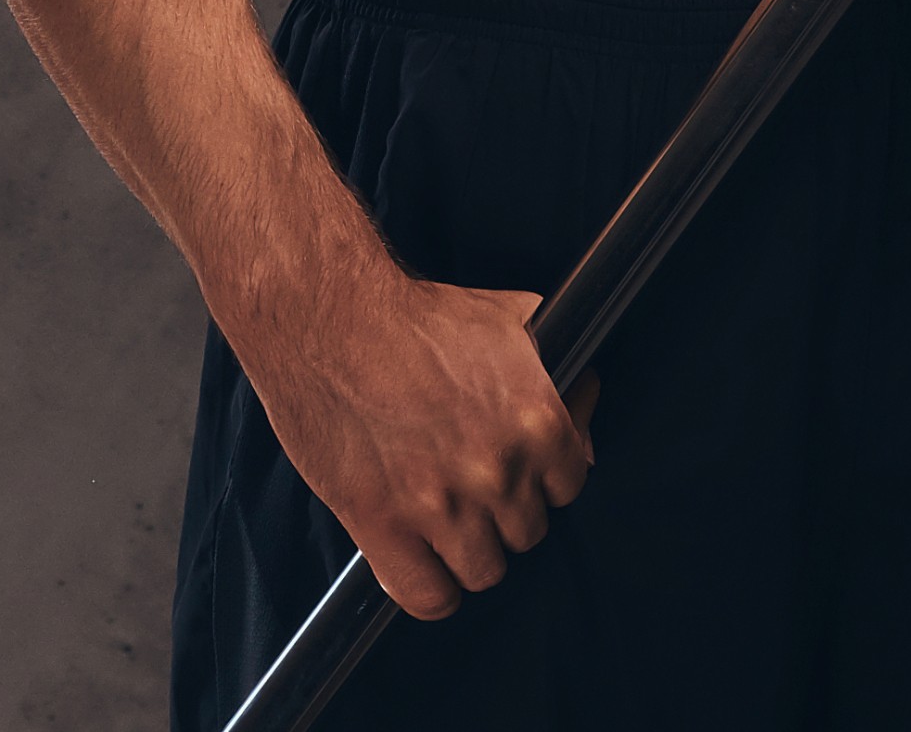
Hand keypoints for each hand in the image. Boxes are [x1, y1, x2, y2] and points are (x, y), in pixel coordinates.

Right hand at [229, 268, 598, 617]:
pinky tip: (420, 559)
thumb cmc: (411, 314)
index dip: (540, 476)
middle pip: (527, 533)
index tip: (516, 467)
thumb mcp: (505, 319)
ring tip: (440, 514)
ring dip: (467, 548)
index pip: (569, 486)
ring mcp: (440, 505)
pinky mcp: (382, 524)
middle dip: (501, 508)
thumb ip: (556, 371)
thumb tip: (583, 427)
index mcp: (537, 421)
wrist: (327, 313)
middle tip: (466, 479)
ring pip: (484, 569)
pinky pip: (430, 598)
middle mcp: (498, 471)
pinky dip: (429, 587)